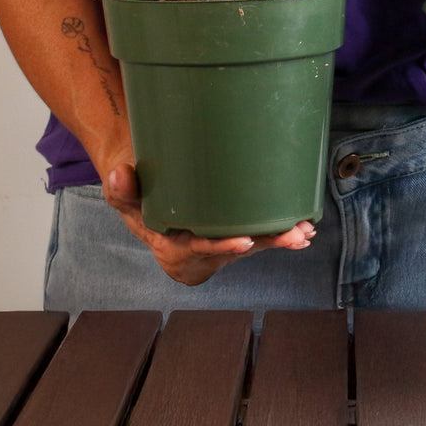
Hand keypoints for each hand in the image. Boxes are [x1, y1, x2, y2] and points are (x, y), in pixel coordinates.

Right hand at [103, 161, 315, 286]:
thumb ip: (121, 188)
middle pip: (234, 249)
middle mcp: (197, 252)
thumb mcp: (124, 194)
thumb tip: (120, 173)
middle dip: (267, 243)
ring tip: (305, 232)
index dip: (222, 246)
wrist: (145, 204)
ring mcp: (213, 246)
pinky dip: (276, 237)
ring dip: (279, 240)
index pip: (199, 248)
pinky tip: (302, 233)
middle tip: (294, 236)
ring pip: (250, 246)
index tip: (246, 240)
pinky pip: (253, 239)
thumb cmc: (137, 195)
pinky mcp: (226, 236)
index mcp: (172, 245)